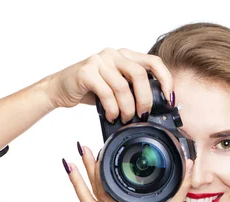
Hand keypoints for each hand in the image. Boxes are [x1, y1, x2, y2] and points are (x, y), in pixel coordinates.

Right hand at [46, 48, 173, 123]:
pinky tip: (112, 117)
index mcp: (125, 55)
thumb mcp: (116, 88)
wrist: (60, 88)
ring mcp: (99, 61)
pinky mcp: (86, 71)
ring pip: (122, 87)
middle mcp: (114, 54)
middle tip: (143, 115)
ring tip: (124, 119)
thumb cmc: (91, 90)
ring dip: (127, 108)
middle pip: (140, 75)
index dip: (165, 80)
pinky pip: (106, 93)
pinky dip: (112, 109)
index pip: (154, 62)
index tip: (169, 99)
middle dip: (145, 99)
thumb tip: (154, 110)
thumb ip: (133, 90)